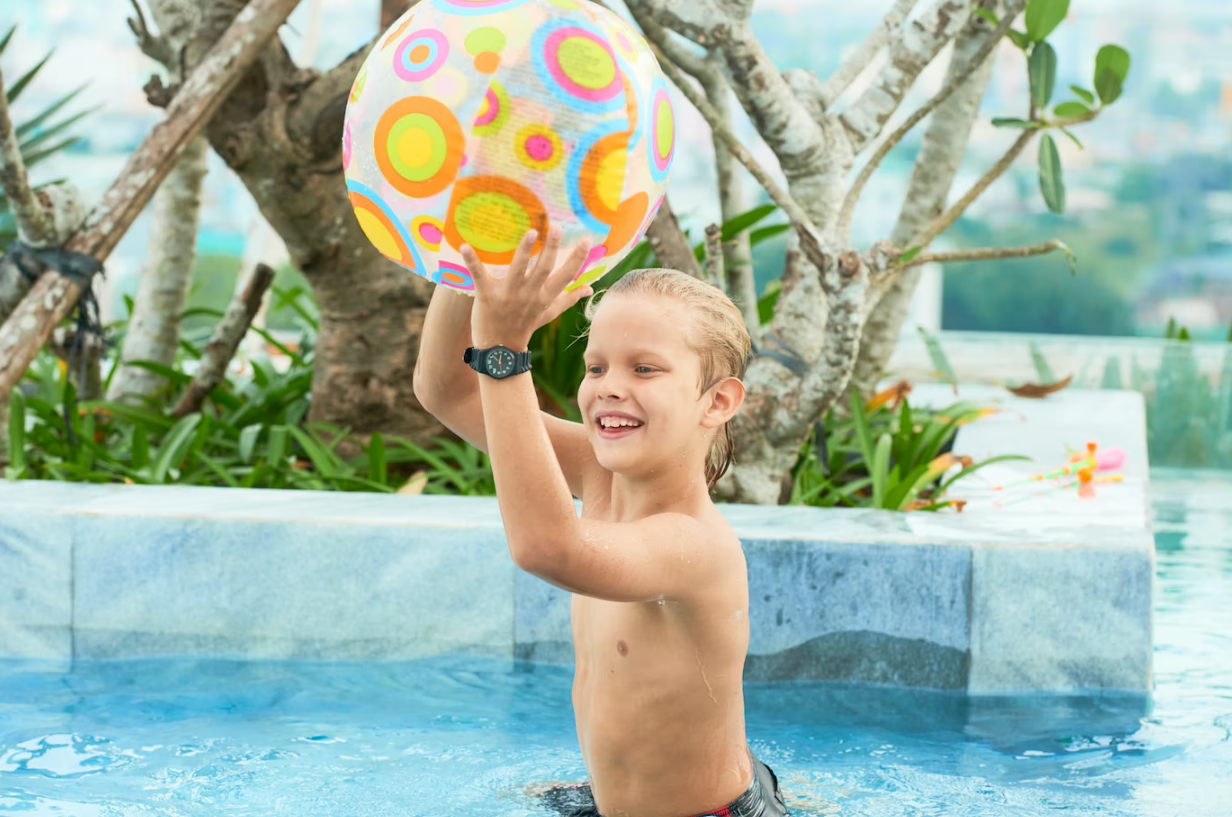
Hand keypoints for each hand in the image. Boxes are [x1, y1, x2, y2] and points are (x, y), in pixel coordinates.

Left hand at [462, 226, 592, 349]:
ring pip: (518, 270)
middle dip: (551, 249)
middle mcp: (529, 295)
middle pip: (543, 270)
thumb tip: (589, 289)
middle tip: (556, 228)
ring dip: (524, 252)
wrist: (499, 350)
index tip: (586, 241)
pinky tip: (465, 246)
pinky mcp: (486, 296)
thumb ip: (568, 299)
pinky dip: (472, 262)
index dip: (577, 259)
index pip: (565, 276)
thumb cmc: (524, 326)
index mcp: (544, 297)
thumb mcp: (549, 313)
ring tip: (531, 233)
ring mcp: (508, 295)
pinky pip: (479, 276)